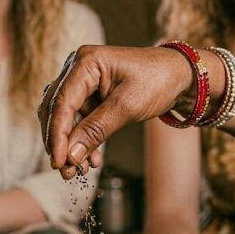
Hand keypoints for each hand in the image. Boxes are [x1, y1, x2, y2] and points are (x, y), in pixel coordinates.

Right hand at [38, 45, 193, 178]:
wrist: (179, 75)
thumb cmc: (158, 81)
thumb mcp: (127, 107)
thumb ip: (96, 130)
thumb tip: (70, 156)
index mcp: (86, 62)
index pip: (61, 102)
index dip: (56, 135)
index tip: (57, 162)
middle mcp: (77, 68)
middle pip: (56, 109)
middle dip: (59, 142)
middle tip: (65, 171)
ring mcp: (82, 81)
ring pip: (64, 117)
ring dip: (69, 144)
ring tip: (78, 170)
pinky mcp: (89, 93)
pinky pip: (77, 119)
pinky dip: (82, 139)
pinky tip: (91, 159)